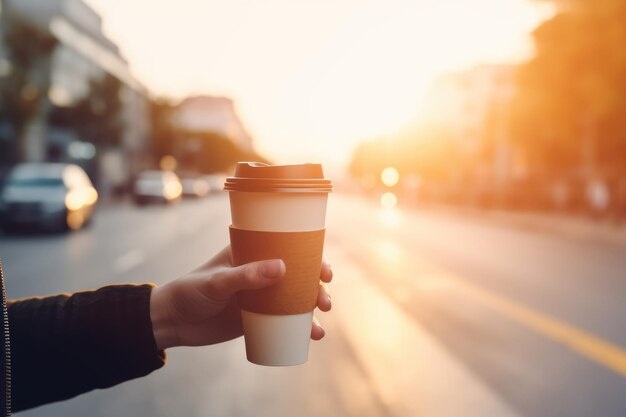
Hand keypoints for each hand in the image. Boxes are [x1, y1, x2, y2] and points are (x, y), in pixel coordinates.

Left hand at [150, 245, 332, 349]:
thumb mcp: (219, 281)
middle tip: (325, 299)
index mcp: (253, 252)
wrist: (172, 321)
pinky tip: (313, 336)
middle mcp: (261, 271)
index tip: (324, 271)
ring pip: (296, 299)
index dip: (313, 256)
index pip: (289, 248)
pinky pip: (285, 321)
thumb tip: (283, 268)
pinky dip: (301, 328)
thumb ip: (247, 275)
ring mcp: (261, 295)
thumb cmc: (191, 291)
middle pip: (299, 275)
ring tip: (320, 322)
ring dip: (314, 308)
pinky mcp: (258, 317)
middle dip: (318, 287)